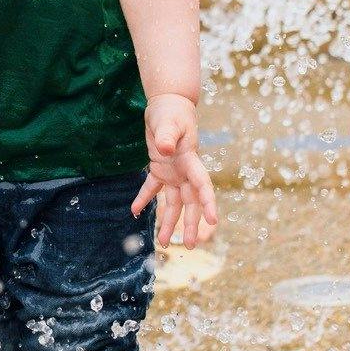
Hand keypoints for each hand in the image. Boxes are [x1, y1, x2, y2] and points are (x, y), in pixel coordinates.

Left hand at [131, 93, 218, 247]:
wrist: (168, 104)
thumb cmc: (172, 111)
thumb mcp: (169, 121)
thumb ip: (168, 135)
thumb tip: (166, 150)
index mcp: (191, 161)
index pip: (202, 185)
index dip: (208, 203)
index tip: (214, 221)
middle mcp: (185, 171)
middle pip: (190, 202)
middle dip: (191, 224)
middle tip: (191, 246)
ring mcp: (173, 172)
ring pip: (174, 202)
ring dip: (169, 221)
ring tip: (164, 243)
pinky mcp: (160, 169)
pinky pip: (152, 189)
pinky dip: (144, 199)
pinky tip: (135, 211)